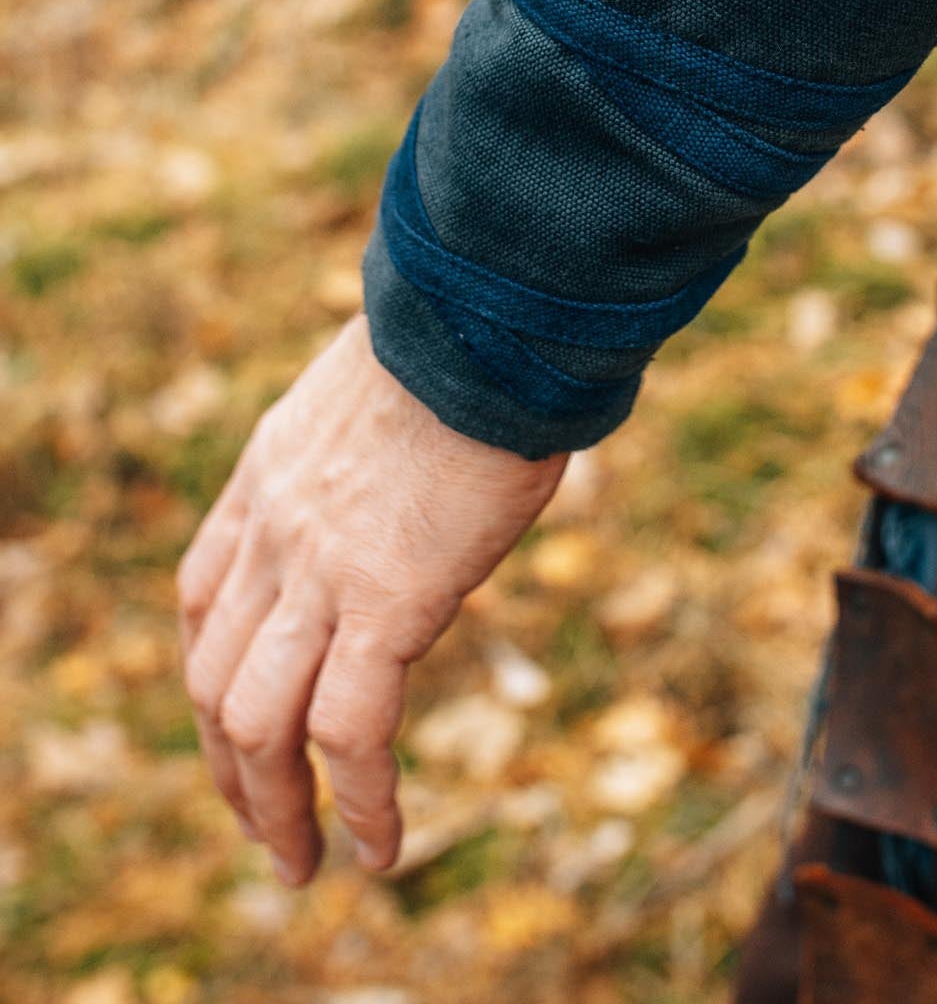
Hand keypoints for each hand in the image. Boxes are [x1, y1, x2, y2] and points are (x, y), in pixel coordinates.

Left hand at [177, 315, 565, 883]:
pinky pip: (351, 729)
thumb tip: (422, 460)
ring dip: (271, 809)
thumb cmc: (470, 340)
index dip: (209, 672)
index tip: (234, 720)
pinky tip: (379, 846)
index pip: (199, 598)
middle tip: (264, 827)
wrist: (490, 320)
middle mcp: (274, 529)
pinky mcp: (387, 600)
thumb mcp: (386, 387)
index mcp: (269, 473)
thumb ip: (372, 445)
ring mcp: (320, 570)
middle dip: (227, 767)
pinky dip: (358, 799)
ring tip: (302, 864)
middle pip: (212, 677)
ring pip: (256, 723)